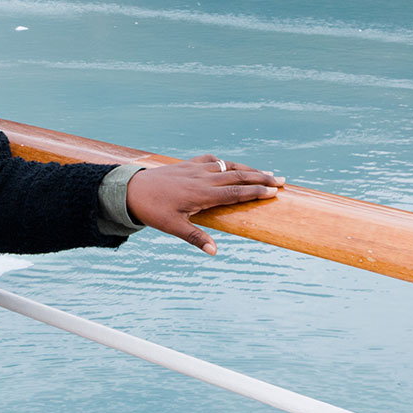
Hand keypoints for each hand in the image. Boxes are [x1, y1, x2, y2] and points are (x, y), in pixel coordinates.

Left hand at [126, 155, 281, 254]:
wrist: (131, 189)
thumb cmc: (153, 210)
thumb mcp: (173, 227)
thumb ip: (196, 238)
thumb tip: (215, 252)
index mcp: (202, 193)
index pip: (236, 192)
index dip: (257, 191)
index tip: (275, 192)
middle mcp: (203, 178)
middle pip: (238, 176)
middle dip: (261, 178)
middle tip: (281, 181)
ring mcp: (196, 168)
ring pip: (228, 166)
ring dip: (248, 168)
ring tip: (266, 172)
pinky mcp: (188, 164)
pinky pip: (212, 160)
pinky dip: (225, 162)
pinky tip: (231, 166)